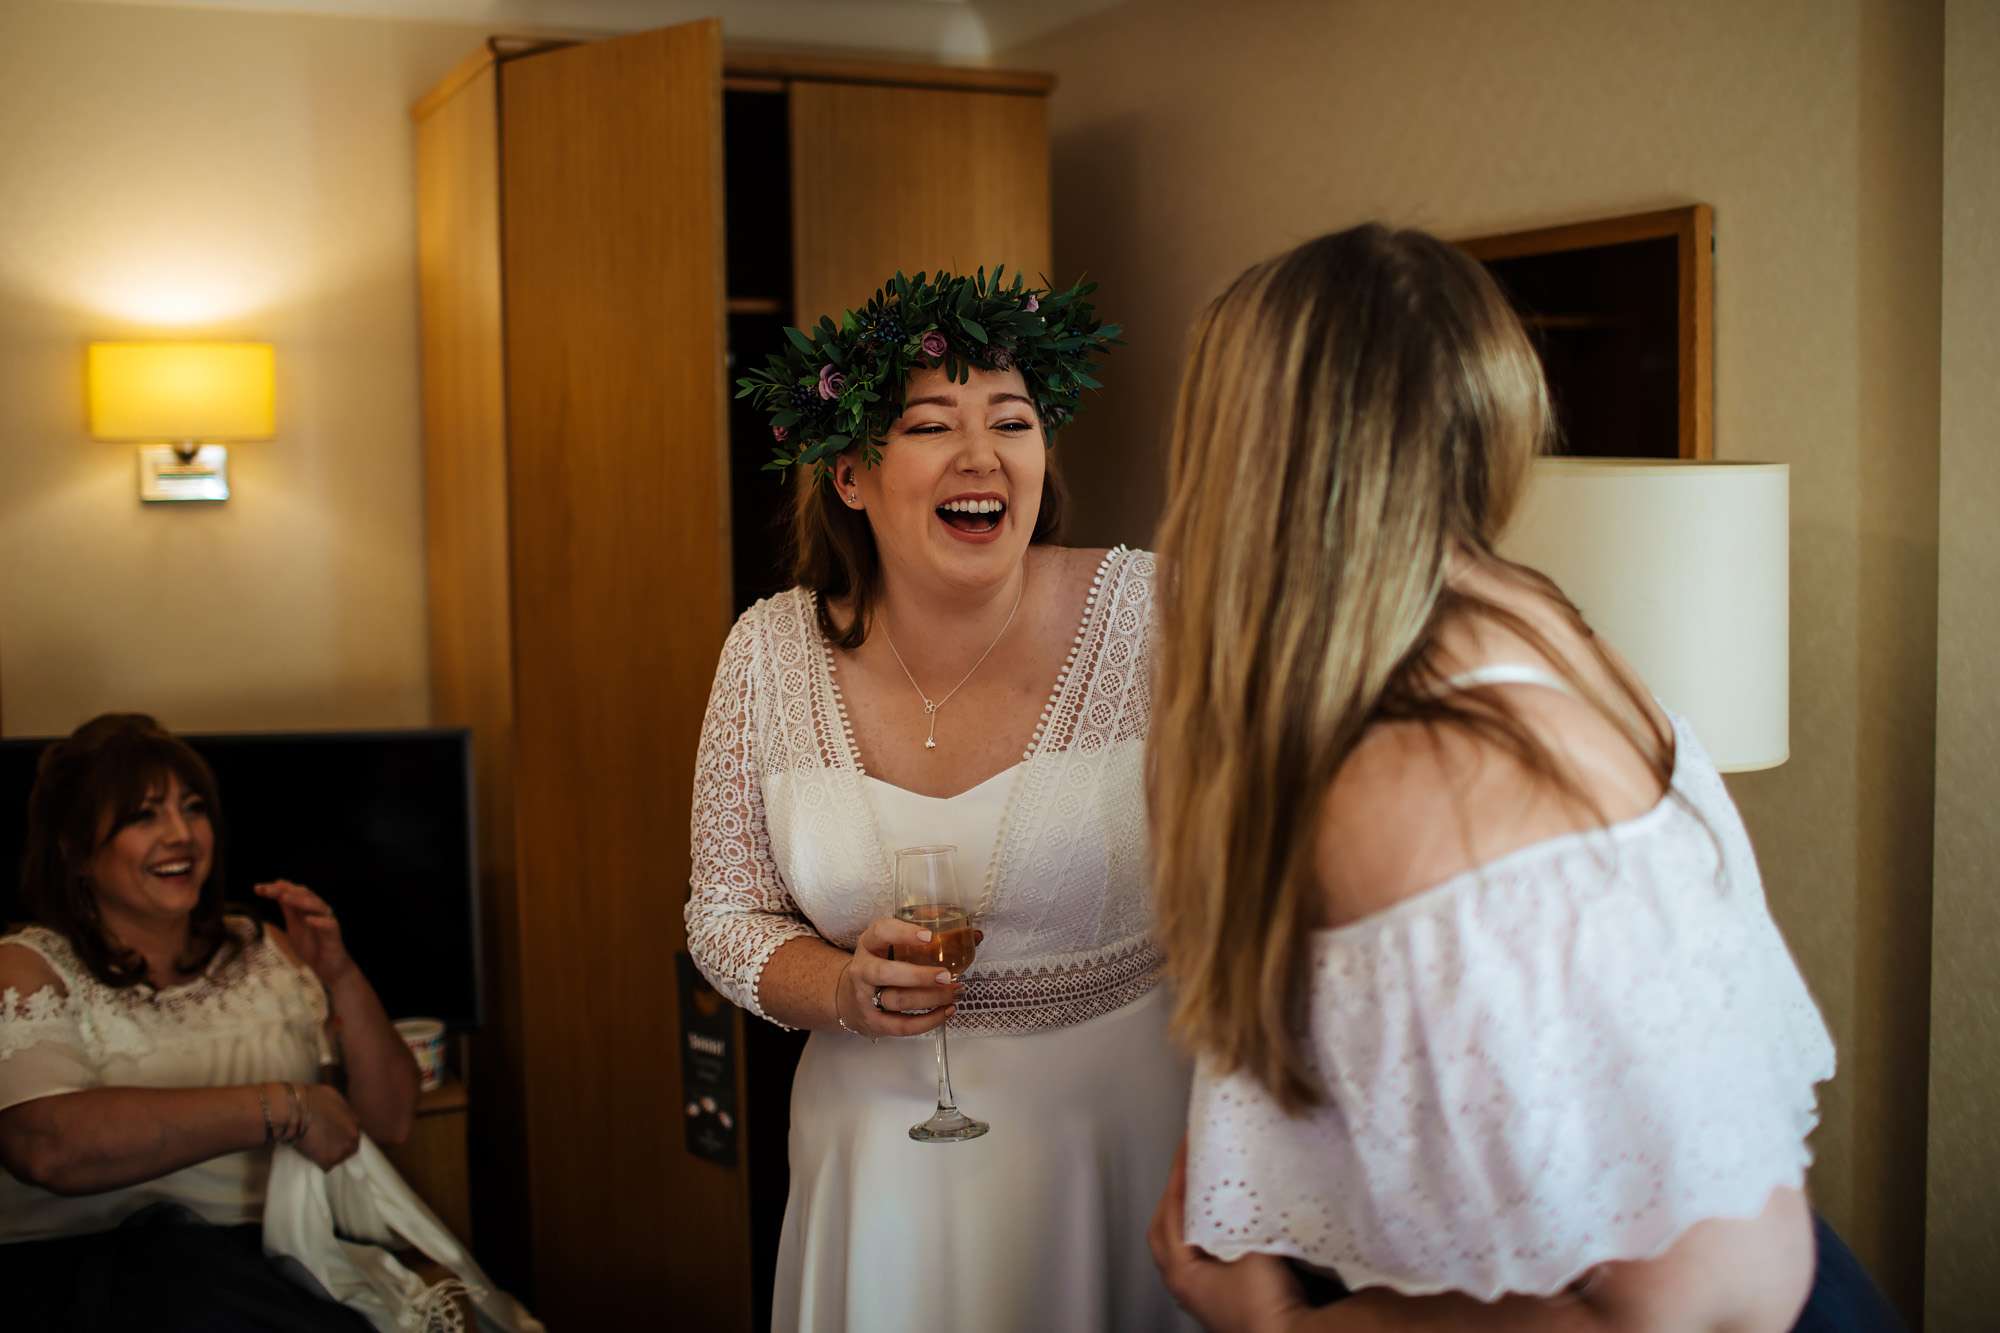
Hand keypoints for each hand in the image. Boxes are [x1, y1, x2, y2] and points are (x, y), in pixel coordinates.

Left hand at [257, 880, 352, 985]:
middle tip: (267, 890)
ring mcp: (327, 920)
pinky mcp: (334, 934)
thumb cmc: (311, 945)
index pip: (292, 892)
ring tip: (284, 898)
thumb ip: (289, 910)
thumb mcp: (294, 925)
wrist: (327, 967)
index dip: (276, 889)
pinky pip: (329, 924)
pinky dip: (318, 921)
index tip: (257, 888)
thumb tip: (278, 892)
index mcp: (307, 908)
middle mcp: (318, 910)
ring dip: (300, 900)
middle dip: (285, 890)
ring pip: (316, 905)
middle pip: (304, 894)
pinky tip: (308, 920)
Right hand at [292, 1083, 361, 1170]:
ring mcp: (342, 1150)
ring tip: (316, 1151)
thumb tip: (338, 1113)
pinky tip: (311, 1156)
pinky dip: (318, 1163)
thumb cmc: (312, 1098)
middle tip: (325, 1146)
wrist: (296, 1110)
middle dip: (339, 1148)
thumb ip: (342, 1109)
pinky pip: (326, 1166)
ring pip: (338, 1158)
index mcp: (355, 1121)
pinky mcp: (329, 1160)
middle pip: (349, 1148)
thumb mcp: (334, 1097)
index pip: (353, 1134)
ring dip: (329, 1156)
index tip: (333, 1137)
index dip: (342, 1136)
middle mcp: (353, 1137)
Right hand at [834, 915, 967, 1038]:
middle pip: (886, 972)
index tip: (930, 937)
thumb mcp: (893, 946)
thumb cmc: (881, 965)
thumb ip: (929, 940)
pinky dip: (928, 1021)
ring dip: (930, 998)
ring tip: (954, 992)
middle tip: (947, 976)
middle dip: (920, 976)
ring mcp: (865, 998)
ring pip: (897, 1000)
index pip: (881, 932)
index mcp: (869, 944)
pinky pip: (902, 1026)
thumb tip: (974, 935)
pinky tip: (946, 1011)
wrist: (847, 997)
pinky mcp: (874, 1022)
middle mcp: (863, 969)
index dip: (904, 933)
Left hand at [1149, 1139, 1306, 1332]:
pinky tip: (1227, 1227)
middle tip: (1186, 1171)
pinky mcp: (1225, 1301)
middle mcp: (1186, 1288)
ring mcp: (1204, 1297)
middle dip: (1174, 1198)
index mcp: (1181, 1274)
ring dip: (1190, 1219)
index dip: (1177, 1177)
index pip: (1169, 1212)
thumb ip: (1240, 1213)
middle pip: (1165, 1232)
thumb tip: (1243, 1183)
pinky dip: (1208, 1237)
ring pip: (1183, 1248)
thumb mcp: (1251, 1245)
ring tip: (1203, 1194)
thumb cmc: (1264, 1303)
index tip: (1186, 1149)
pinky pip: (1204, 1259)